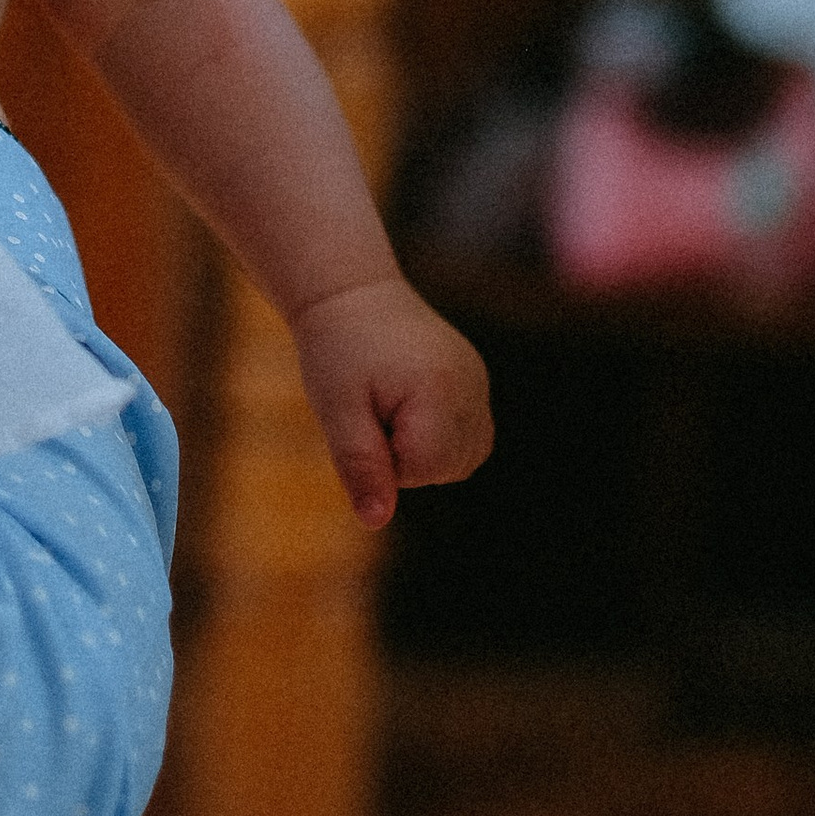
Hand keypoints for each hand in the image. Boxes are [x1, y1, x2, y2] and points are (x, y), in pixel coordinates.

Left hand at [289, 272, 493, 528]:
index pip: (423, 470)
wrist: (352, 294)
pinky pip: (470, 435)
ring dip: (426, 450)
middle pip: (448, 468)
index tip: (364, 420)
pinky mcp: (476, 379)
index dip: (385, 459)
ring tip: (392, 408)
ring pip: (465, 458)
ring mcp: (478, 381)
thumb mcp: (336, 410)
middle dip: (406, 457)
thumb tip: (376, 521)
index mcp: (437, 390)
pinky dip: (440, 436)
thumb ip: (360, 466)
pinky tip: (410, 407)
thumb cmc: (337, 351)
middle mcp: (470, 385)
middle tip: (375, 412)